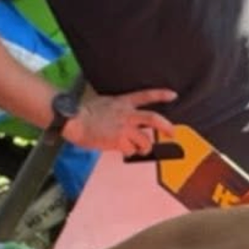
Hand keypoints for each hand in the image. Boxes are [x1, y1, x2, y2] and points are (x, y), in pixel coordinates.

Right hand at [62, 88, 176, 155]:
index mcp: (123, 102)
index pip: (145, 96)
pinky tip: (120, 149)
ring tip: (140, 149)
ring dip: (144, 148)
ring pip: (145, 141)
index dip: (160, 95)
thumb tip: (124, 120)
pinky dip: (128, 153)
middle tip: (173, 133)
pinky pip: (130, 151)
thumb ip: (117, 110)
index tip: (173, 95)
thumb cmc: (84, 112)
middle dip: (167, 127)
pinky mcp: (119, 140)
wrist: (75, 120)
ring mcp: (124, 127)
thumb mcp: (105, 103)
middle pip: (153, 119)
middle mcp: (127, 114)